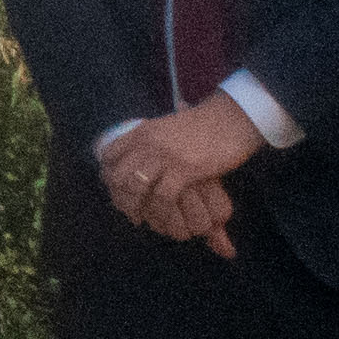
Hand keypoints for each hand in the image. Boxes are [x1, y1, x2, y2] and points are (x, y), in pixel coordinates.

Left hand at [95, 95, 261, 252]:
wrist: (231, 119)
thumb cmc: (203, 125)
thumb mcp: (167, 127)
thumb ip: (151, 139)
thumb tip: (138, 153)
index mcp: (141, 131)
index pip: (109, 155)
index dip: (107, 176)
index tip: (115, 190)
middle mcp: (147, 143)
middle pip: (117, 175)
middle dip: (119, 197)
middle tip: (128, 211)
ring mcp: (164, 156)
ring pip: (135, 188)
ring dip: (135, 208)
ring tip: (141, 218)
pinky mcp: (184, 169)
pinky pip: (162, 197)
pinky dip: (160, 212)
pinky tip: (163, 219)